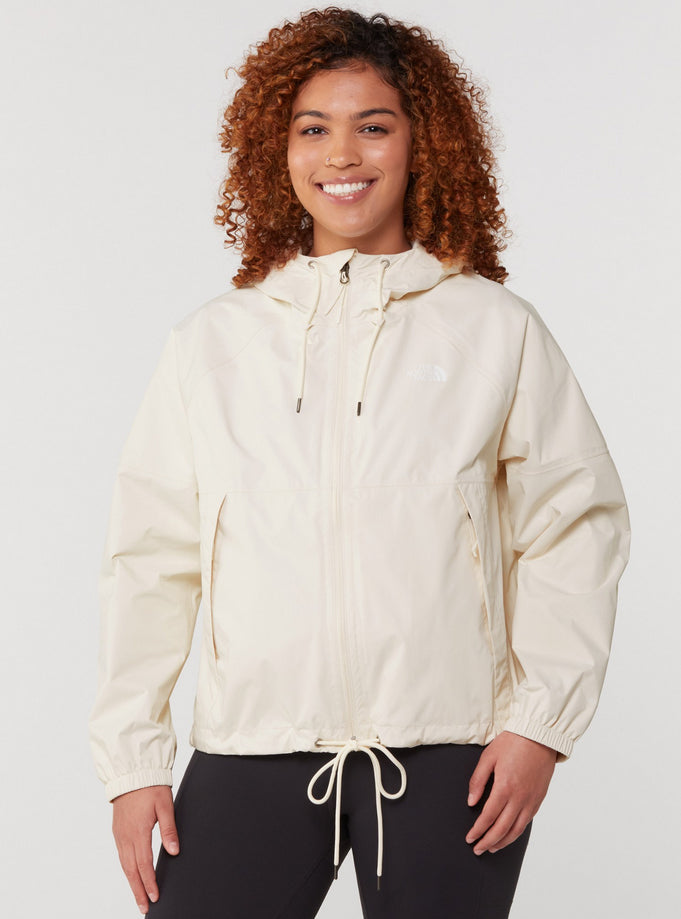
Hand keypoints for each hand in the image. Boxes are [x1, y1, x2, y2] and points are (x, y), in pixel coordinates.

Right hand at [112, 785, 178, 914]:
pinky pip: (121, 855)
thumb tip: (174, 851)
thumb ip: (169, 829)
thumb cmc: (150, 786)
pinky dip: (126, 869)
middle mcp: (126, 836)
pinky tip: (131, 875)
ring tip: (138, 897)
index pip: (144, 864)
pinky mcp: (117, 831)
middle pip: (131, 870)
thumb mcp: (165, 805)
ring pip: (124, 865)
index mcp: (138, 831)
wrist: (132, 773)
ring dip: (132, 882)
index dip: (150, 883)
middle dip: (138, 891)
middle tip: (144, 907)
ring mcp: (120, 834)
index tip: (155, 897)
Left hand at [466, 730, 556, 854]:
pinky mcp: (539, 799)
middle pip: (502, 829)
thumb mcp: (488, 756)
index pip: (488, 817)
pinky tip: (508, 835)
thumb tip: (471, 802)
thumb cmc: (513, 742)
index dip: (478, 830)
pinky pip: (527, 822)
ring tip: (491, 848)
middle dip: (487, 841)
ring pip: (516, 830)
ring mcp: (531, 800)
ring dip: (503, 842)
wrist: (539, 735)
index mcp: (505, 787)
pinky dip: (516, 833)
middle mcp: (519, 798)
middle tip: (477, 849)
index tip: (470, 838)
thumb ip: (478, 780)